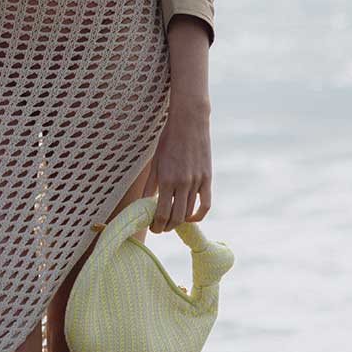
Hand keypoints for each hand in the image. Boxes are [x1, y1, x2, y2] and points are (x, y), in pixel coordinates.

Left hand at [143, 101, 211, 231]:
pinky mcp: (207, 178)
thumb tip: (144, 203)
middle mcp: (183, 183)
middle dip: (166, 227)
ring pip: (189, 212)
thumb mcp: (155, 162)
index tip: (152, 228)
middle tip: (160, 228)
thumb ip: (150, 185)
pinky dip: (198, 215)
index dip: (156, 225)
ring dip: (180, 222)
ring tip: (171, 222)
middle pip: (176, 217)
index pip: (161, 213)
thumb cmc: (168, 140)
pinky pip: (205, 204)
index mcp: (166, 179)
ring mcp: (197, 181)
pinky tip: (190, 217)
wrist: (189, 122)